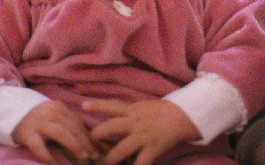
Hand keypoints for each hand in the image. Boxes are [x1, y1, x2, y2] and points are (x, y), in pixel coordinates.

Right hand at [13, 100, 96, 164]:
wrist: (8, 112)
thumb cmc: (35, 117)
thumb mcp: (52, 114)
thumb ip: (66, 122)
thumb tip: (87, 138)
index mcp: (58, 107)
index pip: (78, 122)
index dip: (89, 135)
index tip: (97, 147)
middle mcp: (50, 113)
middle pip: (73, 128)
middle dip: (86, 142)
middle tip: (94, 155)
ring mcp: (38, 123)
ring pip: (61, 133)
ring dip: (74, 145)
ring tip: (82, 157)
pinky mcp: (27, 134)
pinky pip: (39, 147)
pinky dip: (48, 157)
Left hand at [84, 99, 199, 164]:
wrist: (181, 117)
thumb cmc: (160, 112)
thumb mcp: (141, 107)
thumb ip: (126, 111)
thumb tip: (109, 114)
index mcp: (132, 110)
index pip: (112, 106)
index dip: (97, 105)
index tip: (83, 105)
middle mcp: (135, 122)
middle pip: (111, 127)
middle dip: (97, 135)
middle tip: (89, 142)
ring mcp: (143, 137)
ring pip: (121, 149)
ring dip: (110, 158)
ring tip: (104, 163)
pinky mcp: (152, 149)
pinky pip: (140, 163)